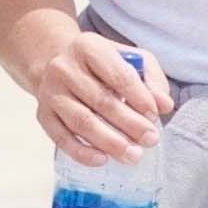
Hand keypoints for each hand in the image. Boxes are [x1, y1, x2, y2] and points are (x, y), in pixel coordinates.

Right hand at [30, 31, 172, 162]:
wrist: (57, 63)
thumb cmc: (101, 64)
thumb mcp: (131, 59)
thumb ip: (152, 79)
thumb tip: (164, 105)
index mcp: (88, 47)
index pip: (117, 74)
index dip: (138, 96)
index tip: (154, 115)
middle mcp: (64, 68)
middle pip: (100, 100)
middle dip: (129, 123)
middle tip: (150, 139)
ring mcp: (50, 92)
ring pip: (81, 121)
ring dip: (109, 141)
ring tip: (132, 155)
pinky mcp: (43, 114)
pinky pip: (61, 137)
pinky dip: (81, 152)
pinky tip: (102, 159)